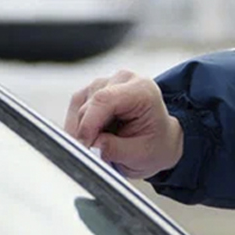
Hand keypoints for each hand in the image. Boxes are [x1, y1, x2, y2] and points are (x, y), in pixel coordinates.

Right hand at [65, 71, 182, 179]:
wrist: (159, 139)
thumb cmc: (155, 144)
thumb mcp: (141, 155)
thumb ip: (115, 149)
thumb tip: (92, 144)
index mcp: (142, 90)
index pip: (105, 99)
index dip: (89, 124)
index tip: (85, 146)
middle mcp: (123, 80)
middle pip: (89, 105)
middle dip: (86, 134)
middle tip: (96, 155)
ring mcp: (105, 83)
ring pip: (78, 108)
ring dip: (83, 131)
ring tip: (103, 144)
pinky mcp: (91, 91)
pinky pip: (75, 110)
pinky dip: (79, 128)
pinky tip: (94, 137)